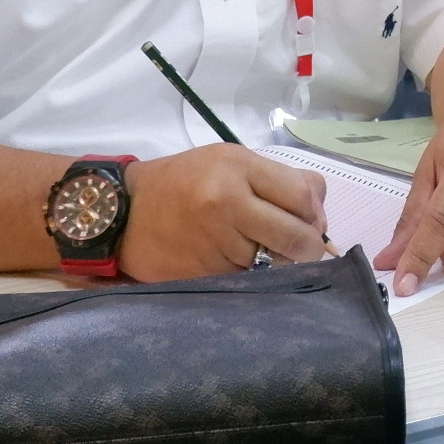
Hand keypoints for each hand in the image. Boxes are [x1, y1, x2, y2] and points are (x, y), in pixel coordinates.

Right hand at [118, 146, 327, 282]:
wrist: (124, 213)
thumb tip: (319, 216)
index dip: (315, 213)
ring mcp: (214, 243)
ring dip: (280, 265)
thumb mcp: (232, 161)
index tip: (310, 220)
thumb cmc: (185, 181)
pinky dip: (254, 278)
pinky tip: (240, 264)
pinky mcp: (202, 274)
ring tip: (262, 251)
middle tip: (301, 248)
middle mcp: (226, 204)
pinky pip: (248, 281)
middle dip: (308, 248)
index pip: (303, 197)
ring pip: (275, 265)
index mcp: (237, 168)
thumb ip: (279, 180)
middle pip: (296, 238)